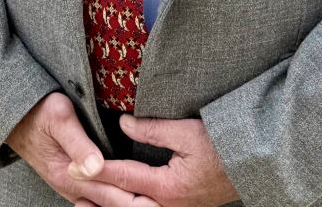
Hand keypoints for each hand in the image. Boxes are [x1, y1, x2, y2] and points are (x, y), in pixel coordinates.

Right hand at [5, 92, 158, 206]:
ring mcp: (73, 186)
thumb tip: (97, 167)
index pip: (111, 192)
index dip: (136, 194)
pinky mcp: (73, 180)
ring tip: (153, 202)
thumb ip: (78, 142)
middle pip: (112, 203)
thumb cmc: (37, 110)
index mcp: (70, 174)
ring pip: (105, 203)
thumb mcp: (58, 117)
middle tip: (163, 202)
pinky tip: (131, 196)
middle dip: (138, 203)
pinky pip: (98, 197)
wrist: (13, 116)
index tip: (158, 196)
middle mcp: (72, 187)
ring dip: (127, 202)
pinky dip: (116, 199)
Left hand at [75, 115, 237, 206]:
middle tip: (70, 182)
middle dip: (95, 194)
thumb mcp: (186, 131)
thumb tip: (123, 123)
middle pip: (122, 205)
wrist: (251, 165)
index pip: (123, 177)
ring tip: (82, 202)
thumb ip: (152, 129)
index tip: (74, 165)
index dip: (97, 170)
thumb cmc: (222, 146)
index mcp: (167, 188)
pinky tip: (114, 204)